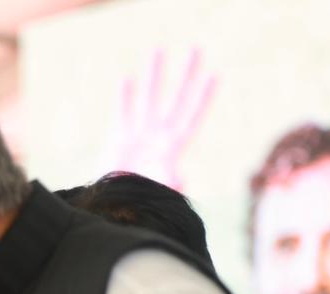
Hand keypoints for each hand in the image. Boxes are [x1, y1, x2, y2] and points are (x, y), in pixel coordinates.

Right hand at [99, 47, 215, 189]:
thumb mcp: (157, 191)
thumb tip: (180, 180)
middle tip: (196, 49)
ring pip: (148, 97)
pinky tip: (127, 78)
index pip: (191, 116)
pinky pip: (122, 112)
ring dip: (154, 74)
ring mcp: (139, 134)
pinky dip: (124, 96)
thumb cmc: (141, 202)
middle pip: (176, 98)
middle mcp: (158, 135)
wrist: (115, 208)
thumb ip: (170, 183)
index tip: (215, 76)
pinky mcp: (118, 138)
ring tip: (158, 49)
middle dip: (186, 74)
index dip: (203, 98)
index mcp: (172, 147)